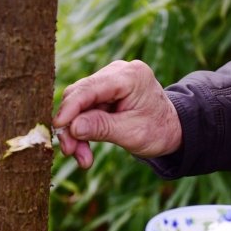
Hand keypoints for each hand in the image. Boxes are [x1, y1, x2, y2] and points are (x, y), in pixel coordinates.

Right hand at [53, 60, 181, 168]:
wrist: (173, 129)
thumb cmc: (158, 130)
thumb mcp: (131, 133)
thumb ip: (101, 128)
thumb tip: (71, 128)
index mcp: (130, 76)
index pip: (90, 88)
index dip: (70, 108)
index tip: (58, 127)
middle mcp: (118, 72)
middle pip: (80, 95)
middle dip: (72, 125)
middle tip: (70, 152)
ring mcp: (110, 80)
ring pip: (79, 105)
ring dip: (76, 132)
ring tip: (82, 158)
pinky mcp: (105, 91)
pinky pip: (86, 109)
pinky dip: (83, 129)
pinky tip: (84, 150)